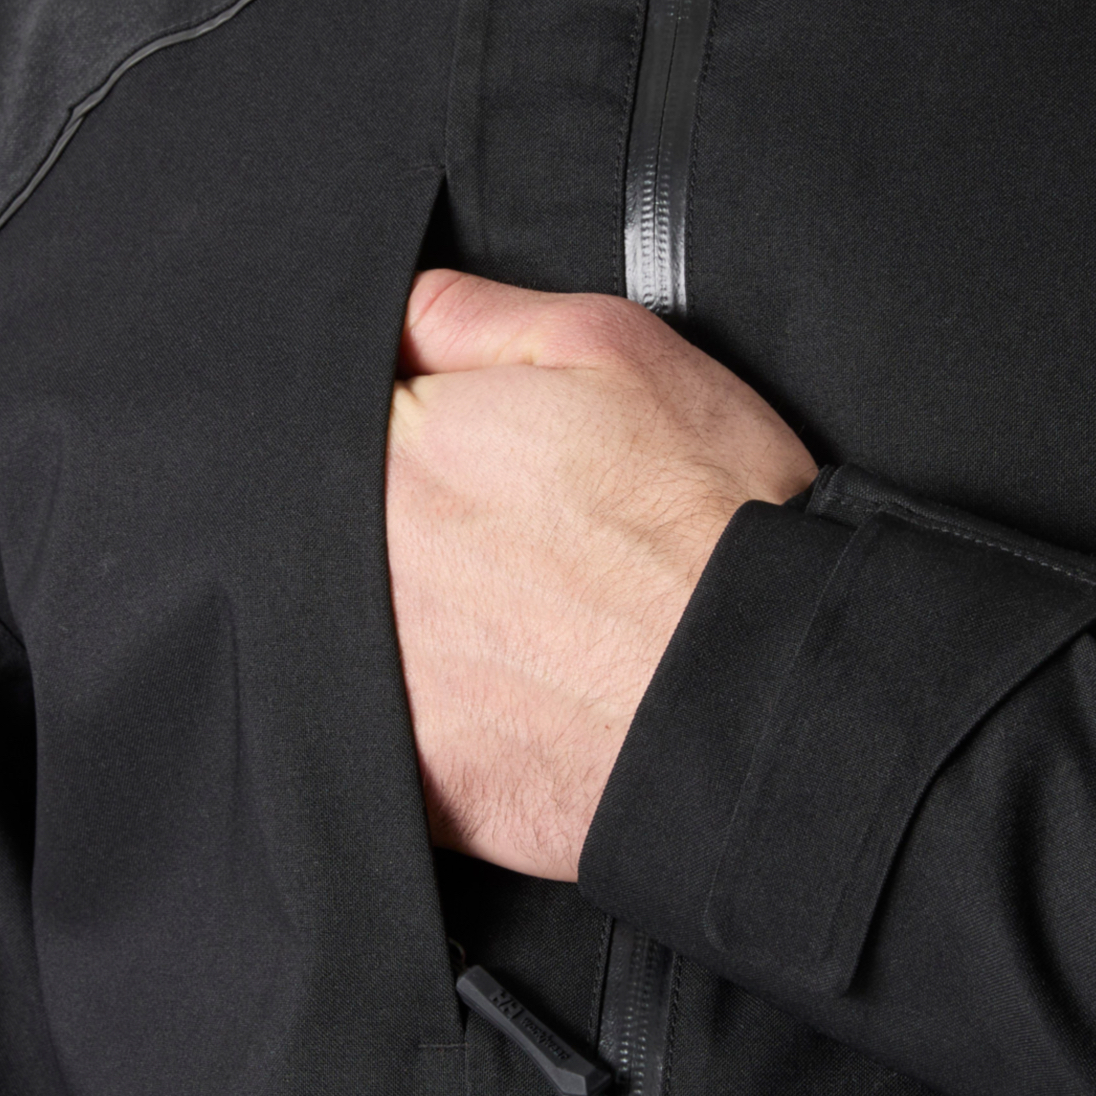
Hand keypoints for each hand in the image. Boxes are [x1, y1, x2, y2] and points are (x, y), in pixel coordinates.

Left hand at [386, 271, 817, 879]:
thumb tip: (394, 317)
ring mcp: (382, 685)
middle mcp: (365, 567)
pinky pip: (394, 739)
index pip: (330, 412)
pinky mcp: (418, 779)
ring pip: (350, 630)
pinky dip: (445, 714)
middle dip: (403, 523)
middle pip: (325, 525)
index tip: (458, 451)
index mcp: (400, 448)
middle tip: (510, 537)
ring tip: (527, 615)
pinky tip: (521, 693)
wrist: (769, 692)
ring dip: (416, 617)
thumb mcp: (615, 350)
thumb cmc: (712, 520)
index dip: (399, 425)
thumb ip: (471, 315)